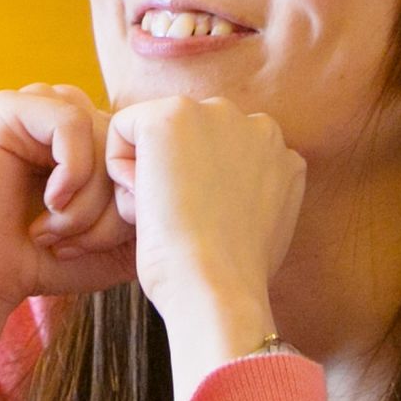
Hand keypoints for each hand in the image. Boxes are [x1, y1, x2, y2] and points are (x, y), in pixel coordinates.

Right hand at [0, 83, 141, 318]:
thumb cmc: (47, 260)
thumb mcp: (120, 240)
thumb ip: (155, 212)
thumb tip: (188, 186)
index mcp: (94, 136)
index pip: (146, 150)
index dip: (135, 202)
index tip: (100, 246)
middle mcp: (68, 115)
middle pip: (129, 146)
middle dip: (112, 208)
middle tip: (74, 244)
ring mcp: (37, 105)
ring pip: (105, 137)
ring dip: (90, 197)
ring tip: (58, 230)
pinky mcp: (8, 108)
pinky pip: (72, 123)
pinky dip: (71, 172)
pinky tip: (48, 201)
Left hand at [106, 95, 307, 380]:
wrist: (217, 287)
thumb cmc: (230, 278)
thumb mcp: (260, 229)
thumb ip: (250, 193)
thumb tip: (222, 193)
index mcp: (282, 154)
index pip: (217, 157)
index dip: (199, 195)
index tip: (207, 228)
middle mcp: (258, 124)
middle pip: (187, 143)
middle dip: (176, 178)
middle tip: (185, 223)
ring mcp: (218, 113)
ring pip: (155, 138)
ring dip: (150, 176)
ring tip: (168, 216)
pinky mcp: (174, 114)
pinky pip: (122, 130)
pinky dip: (119, 171)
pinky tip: (146, 203)